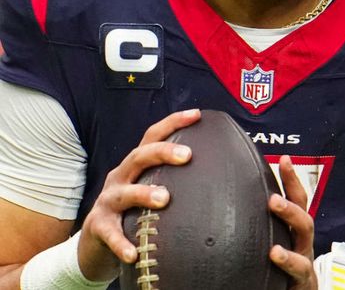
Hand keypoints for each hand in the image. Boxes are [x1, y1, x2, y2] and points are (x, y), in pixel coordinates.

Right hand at [76, 109, 199, 281]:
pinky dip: (121, 243)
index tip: (196, 114)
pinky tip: (134, 253)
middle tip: (188, 155)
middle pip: (138, 157)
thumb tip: (224, 175)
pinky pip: (110, 234)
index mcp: (136, 166)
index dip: (172, 123)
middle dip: (162, 152)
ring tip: (164, 198)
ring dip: (143, 194)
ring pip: (123, 193)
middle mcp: (120, 178)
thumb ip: (177, 180)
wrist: (95, 243)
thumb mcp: (150, 189)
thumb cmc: (134, 212)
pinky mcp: (98, 227)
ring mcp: (107, 202)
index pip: (152, 137)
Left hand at [269, 155, 316, 289]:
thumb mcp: (270, 245)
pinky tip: (275, 253)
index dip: (292, 179)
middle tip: (272, 195)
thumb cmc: (279, 273)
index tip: (284, 159)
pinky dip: (289, 260)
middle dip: (290, 202)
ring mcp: (304, 261)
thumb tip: (222, 206)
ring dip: (291, 219)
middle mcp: (302, 243)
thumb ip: (256, 228)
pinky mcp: (301, 281)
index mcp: (293, 233)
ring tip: (274, 208)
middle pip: (303, 215)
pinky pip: (299, 269)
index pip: (297, 200)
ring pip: (304, 236)